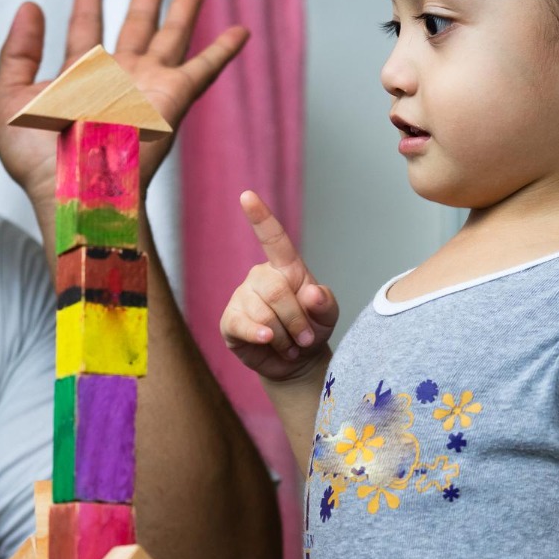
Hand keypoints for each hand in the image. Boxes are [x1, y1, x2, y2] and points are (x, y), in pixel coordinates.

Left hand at [0, 0, 247, 223]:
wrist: (76, 192)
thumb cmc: (39, 160)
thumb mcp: (8, 100)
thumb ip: (16, 52)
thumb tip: (30, 6)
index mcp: (80, 77)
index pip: (86, 23)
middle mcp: (118, 78)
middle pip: (137, 21)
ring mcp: (148, 87)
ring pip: (172, 33)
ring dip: (186, 3)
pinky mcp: (172, 99)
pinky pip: (204, 68)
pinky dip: (223, 49)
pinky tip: (241, 29)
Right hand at [221, 191, 337, 380]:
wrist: (295, 363)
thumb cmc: (311, 330)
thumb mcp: (327, 317)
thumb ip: (325, 304)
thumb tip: (311, 294)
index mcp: (285, 268)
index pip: (274, 239)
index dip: (260, 217)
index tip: (247, 195)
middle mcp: (260, 277)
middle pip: (276, 292)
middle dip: (295, 320)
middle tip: (304, 340)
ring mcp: (242, 298)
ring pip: (263, 314)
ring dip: (283, 337)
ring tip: (289, 346)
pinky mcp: (230, 320)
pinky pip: (243, 325)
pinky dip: (259, 336)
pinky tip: (268, 342)